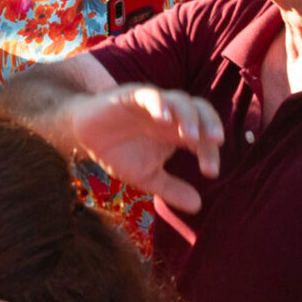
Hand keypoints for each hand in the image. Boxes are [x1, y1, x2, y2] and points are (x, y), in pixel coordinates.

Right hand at [64, 85, 223, 212]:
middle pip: (200, 110)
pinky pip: (151, 95)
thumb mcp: (146, 176)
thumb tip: (198, 206)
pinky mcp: (132, 95)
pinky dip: (160, 105)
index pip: (203, 137)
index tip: (211, 172)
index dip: (210, 152)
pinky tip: (164, 119)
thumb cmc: (119, 152)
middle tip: (217, 142)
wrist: (84, 136)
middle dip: (211, 124)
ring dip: (189, 116)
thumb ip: (171, 189)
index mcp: (177, 132)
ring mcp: (153, 103)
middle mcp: (170, 115)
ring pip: (180, 100)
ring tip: (191, 136)